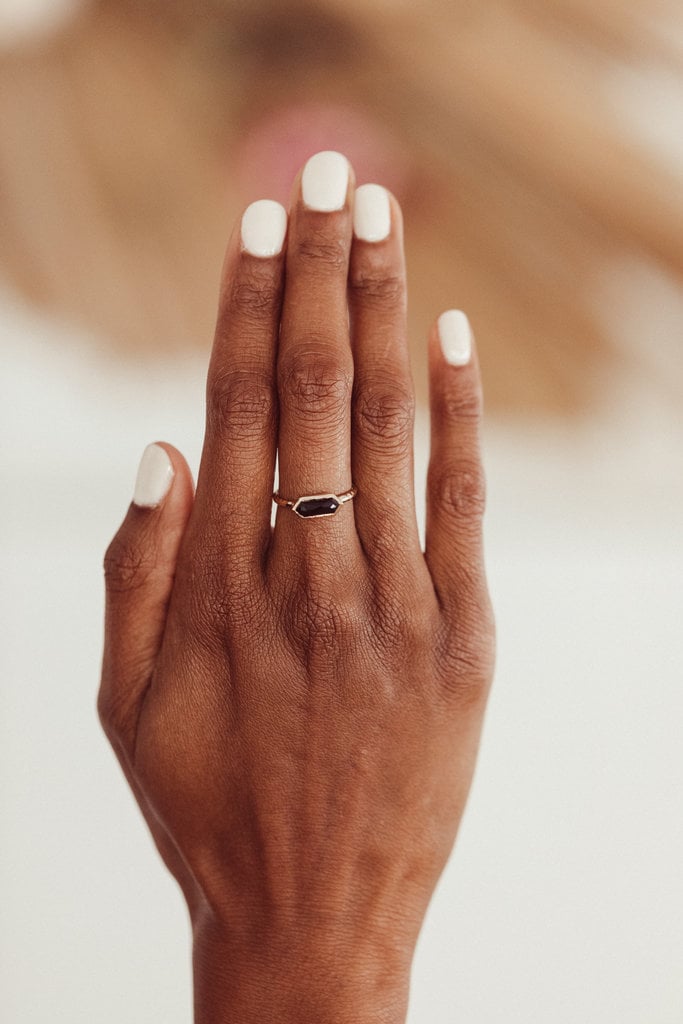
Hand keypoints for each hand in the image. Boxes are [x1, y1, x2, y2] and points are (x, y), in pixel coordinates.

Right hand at [99, 152, 494, 1023]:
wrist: (312, 919)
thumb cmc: (206, 809)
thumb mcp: (126, 705)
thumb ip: (134, 573)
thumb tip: (161, 447)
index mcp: (215, 587)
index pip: (236, 405)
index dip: (245, 304)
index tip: (256, 223)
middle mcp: (303, 578)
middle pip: (314, 389)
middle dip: (318, 270)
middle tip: (327, 174)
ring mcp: (391, 608)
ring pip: (389, 426)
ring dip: (385, 310)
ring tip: (380, 218)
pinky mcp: (464, 643)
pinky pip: (463, 504)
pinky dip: (462, 414)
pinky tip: (452, 335)